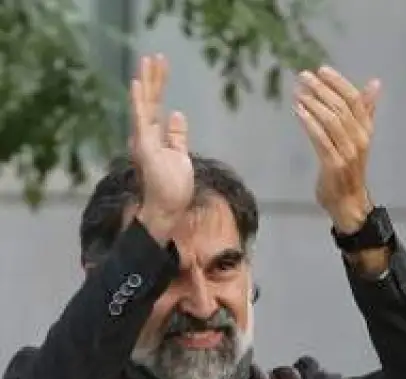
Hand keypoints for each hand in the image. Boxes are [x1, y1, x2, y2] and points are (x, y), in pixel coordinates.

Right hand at [129, 54, 193, 239]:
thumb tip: (178, 114)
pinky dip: (139, 102)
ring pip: (144, 105)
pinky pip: (142, 121)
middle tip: (155, 55)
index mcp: (153, 136)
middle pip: (149, 101)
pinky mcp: (146, 148)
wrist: (167, 209)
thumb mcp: (179, 155)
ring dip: (146, 83)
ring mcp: (143, 140)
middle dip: (153, 78)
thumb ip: (176, 135)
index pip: (156, 105)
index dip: (158, 85)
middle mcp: (145, 136)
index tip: (161, 65)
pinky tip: (139, 85)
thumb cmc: (172, 187)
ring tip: (147, 61)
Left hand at [293, 66, 381, 233]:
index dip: (338, 83)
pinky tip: (298, 111)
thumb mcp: (359, 136)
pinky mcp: (334, 164)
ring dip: (313, 103)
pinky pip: (321, 139)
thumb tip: (376, 83)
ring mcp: (348, 153)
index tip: (321, 70)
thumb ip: (366, 110)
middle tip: (303, 76)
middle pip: (341, 108)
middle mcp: (360, 139)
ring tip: (298, 92)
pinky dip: (309, 123)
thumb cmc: (350, 167)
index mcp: (366, 130)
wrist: (349, 201)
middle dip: (321, 89)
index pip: (355, 100)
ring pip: (331, 121)